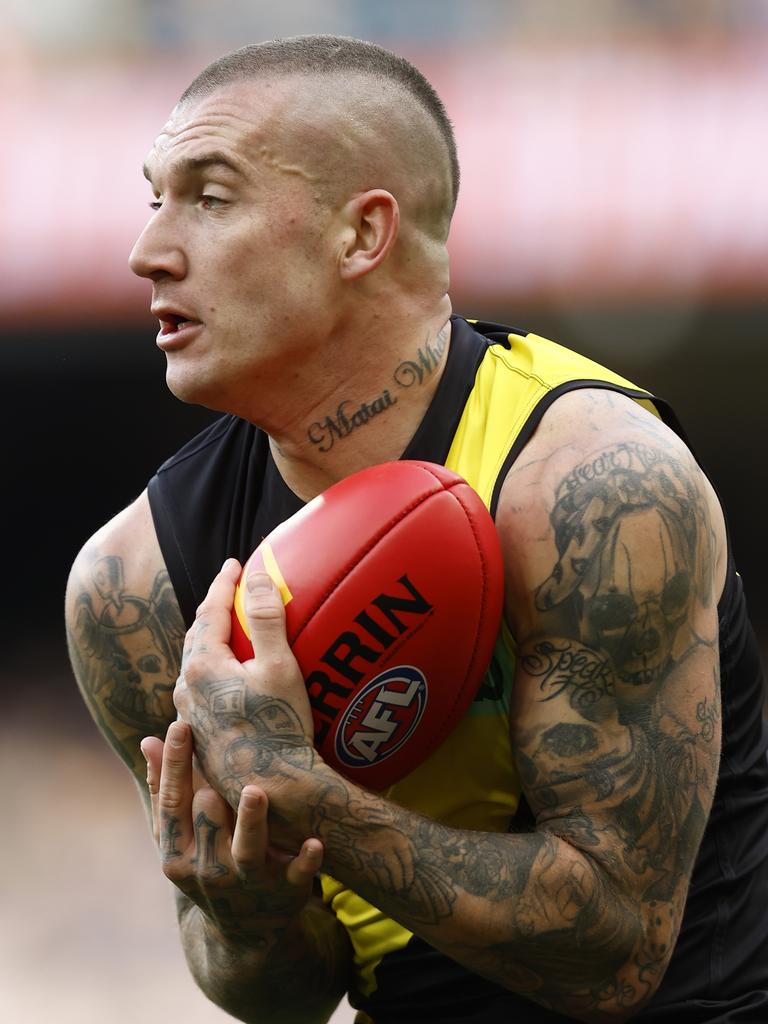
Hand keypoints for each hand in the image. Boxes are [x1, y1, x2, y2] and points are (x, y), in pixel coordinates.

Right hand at [141, 721, 322, 945]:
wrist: (246, 932)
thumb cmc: (207, 865)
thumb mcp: (179, 839)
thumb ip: (165, 791)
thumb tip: (147, 739)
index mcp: (177, 853)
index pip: (171, 803)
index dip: (174, 764)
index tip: (181, 725)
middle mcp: (208, 869)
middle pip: (207, 820)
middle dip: (211, 790)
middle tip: (223, 750)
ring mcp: (248, 882)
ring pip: (247, 849)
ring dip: (251, 821)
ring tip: (255, 791)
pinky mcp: (285, 892)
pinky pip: (297, 875)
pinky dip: (305, 862)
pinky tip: (314, 842)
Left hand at [173, 559, 316, 809]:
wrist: (275, 789)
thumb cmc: (280, 725)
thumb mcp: (279, 665)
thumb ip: (266, 617)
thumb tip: (256, 575)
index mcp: (202, 667)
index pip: (209, 611)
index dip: (223, 583)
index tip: (235, 563)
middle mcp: (187, 690)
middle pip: (196, 638)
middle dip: (213, 611)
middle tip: (230, 592)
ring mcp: (190, 716)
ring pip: (195, 667)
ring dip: (210, 643)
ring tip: (229, 631)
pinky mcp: (200, 737)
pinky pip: (200, 691)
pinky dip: (213, 672)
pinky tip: (227, 679)